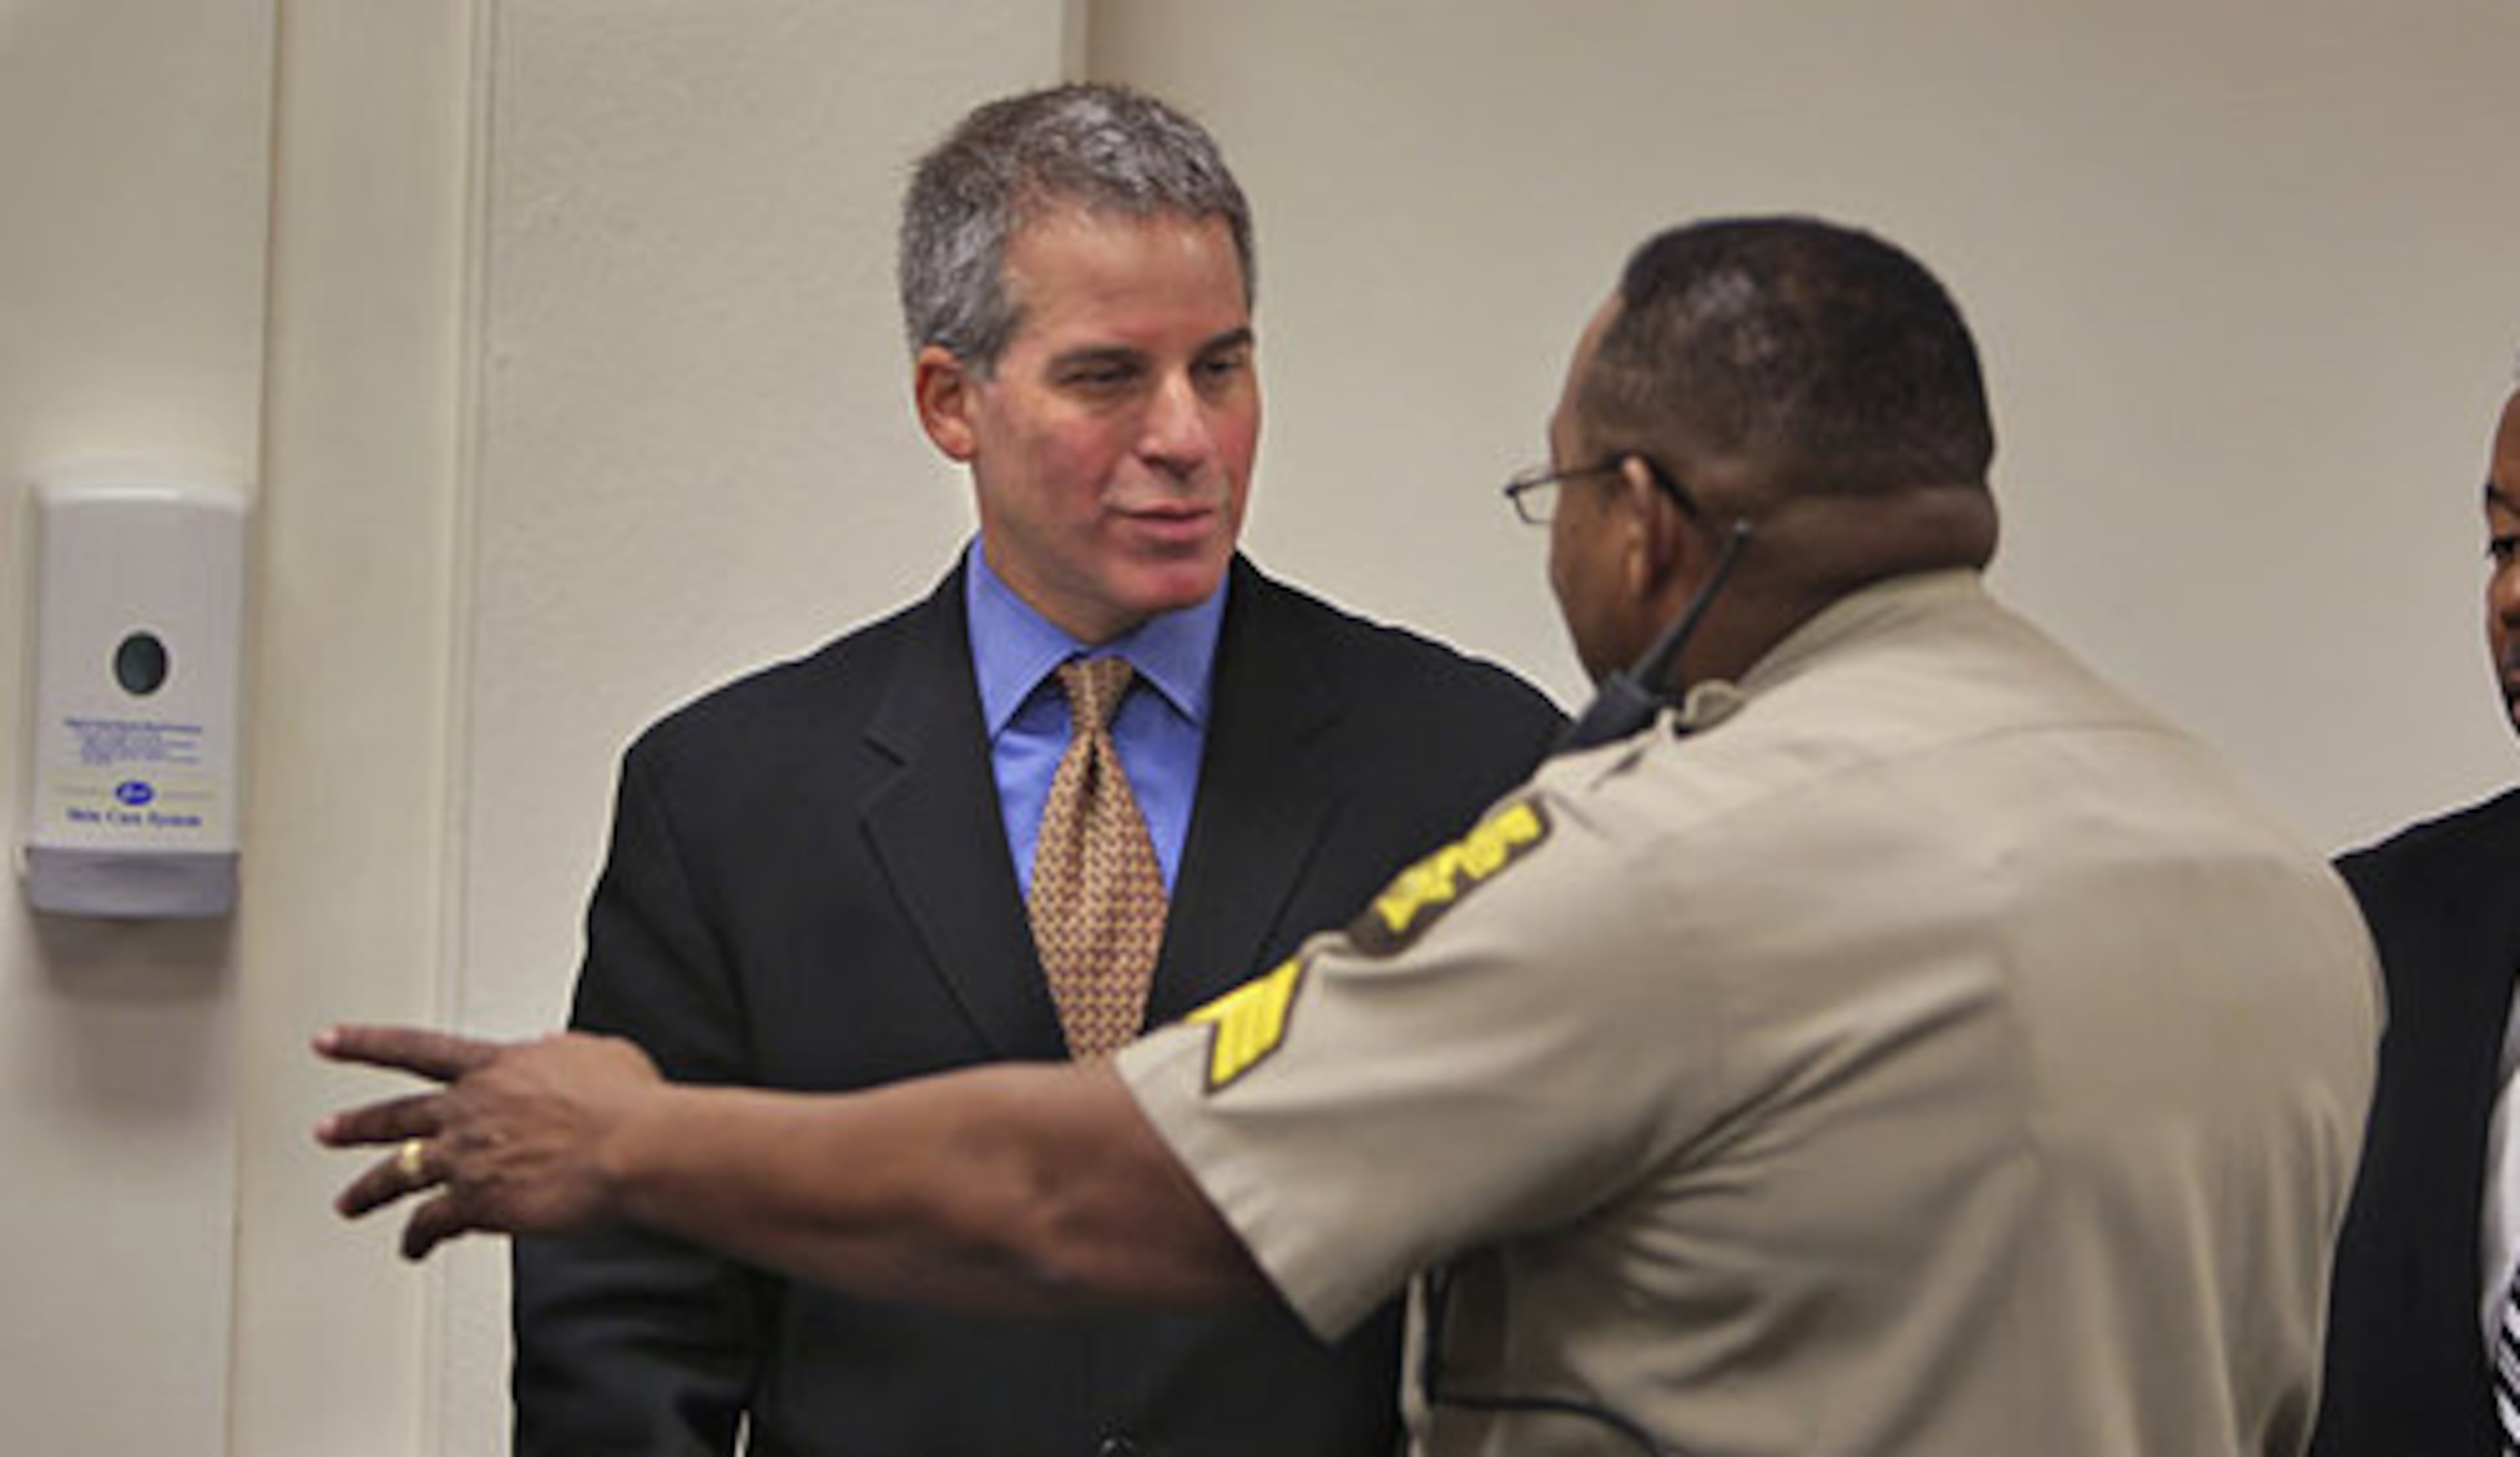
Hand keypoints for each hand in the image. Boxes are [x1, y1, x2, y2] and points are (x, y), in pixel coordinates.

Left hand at [313, 1025, 661, 1258]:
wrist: (630, 1147)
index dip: (366, 1043)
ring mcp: (465, 1157)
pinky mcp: (475, 1203)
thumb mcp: (595, 1053)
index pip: (415, 1049)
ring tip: (348, 1204)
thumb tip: (551, 1051)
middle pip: (395, 1116)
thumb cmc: (627, 1102)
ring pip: (397, 1174)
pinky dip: (416, 1239)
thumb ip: (560, 1052)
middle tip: (326, 1129)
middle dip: (355, 1124)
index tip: (329, 1040)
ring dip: (366, 1190)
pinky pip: (430, 1223)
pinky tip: (412, 1250)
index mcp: (494, 1066)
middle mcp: (468, 1108)